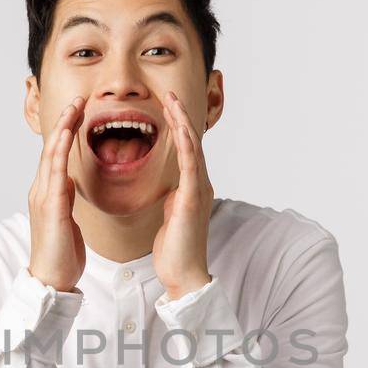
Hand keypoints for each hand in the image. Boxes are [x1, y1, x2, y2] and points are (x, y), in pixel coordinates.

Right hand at [27, 95, 86, 291]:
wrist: (51, 279)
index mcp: (47, 192)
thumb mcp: (66, 219)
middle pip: (51, 147)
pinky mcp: (50, 208)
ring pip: (50, 154)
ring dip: (62, 129)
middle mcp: (41, 190)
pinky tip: (67, 137)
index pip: (56, 154)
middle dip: (64, 121)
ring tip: (73, 108)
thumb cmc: (61, 253)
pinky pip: (55, 173)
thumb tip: (68, 182)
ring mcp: (43, 197)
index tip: (79, 111)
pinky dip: (61, 152)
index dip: (66, 131)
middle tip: (78, 99)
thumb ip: (64, 198)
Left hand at [152, 89, 214, 299]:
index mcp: (193, 187)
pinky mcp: (192, 199)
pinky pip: (191, 165)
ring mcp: (199, 190)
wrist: (184, 274)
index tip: (167, 106)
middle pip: (192, 141)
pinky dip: (186, 144)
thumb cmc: (175, 249)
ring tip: (173, 101)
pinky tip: (180, 128)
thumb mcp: (172, 216)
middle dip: (181, 116)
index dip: (178, 126)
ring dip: (183, 122)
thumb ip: (174, 198)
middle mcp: (200, 184)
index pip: (187, 149)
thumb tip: (171, 189)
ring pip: (192, 147)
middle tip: (170, 93)